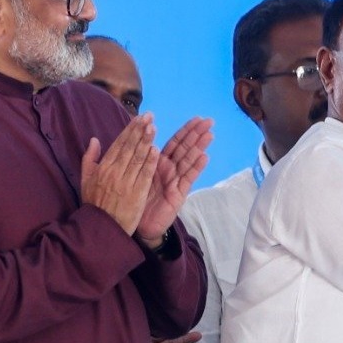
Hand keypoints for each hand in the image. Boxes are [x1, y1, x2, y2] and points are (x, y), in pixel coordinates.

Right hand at [82, 113, 158, 234]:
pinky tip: (156, 150)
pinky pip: (144, 175)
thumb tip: (94, 140)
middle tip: (150, 116)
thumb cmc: (95, 203)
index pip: (119, 144)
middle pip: (129, 147)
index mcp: (103, 167)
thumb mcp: (86, 180)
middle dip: (140, 130)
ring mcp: (126, 182)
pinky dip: (150, 162)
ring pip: (137, 158)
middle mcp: (114, 172)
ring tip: (154, 127)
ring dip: (146, 141)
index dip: (130, 130)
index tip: (139, 117)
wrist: (101, 227)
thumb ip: (89, 159)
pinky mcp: (136, 193)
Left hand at [137, 117, 213, 246]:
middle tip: (209, 121)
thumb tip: (137, 135)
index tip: (196, 118)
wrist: (137, 224)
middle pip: (185, 148)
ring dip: (199, 146)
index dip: (185, 130)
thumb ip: (136, 156)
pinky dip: (196, 167)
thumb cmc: (135, 199)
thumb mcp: (133, 174)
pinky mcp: (178, 194)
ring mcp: (175, 181)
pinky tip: (203, 156)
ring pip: (188, 160)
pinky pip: (187, 178)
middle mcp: (169, 170)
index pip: (174, 142)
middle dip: (196, 134)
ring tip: (209, 134)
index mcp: (158, 163)